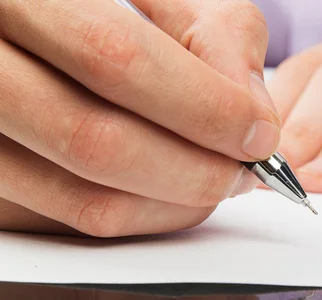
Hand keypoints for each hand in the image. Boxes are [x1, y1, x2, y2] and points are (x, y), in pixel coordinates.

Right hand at [0, 0, 278, 236]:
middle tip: (242, 171)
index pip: (116, 60)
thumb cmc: (94, 7)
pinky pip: (74, 223)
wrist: (29, 28)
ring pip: (85, 199)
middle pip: (96, 141)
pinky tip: (169, 192)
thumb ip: (216, 39)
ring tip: (214, 182)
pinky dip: (141, 218)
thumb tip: (254, 118)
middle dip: (196, 169)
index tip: (259, 133)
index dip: (204, 108)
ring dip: (175, 204)